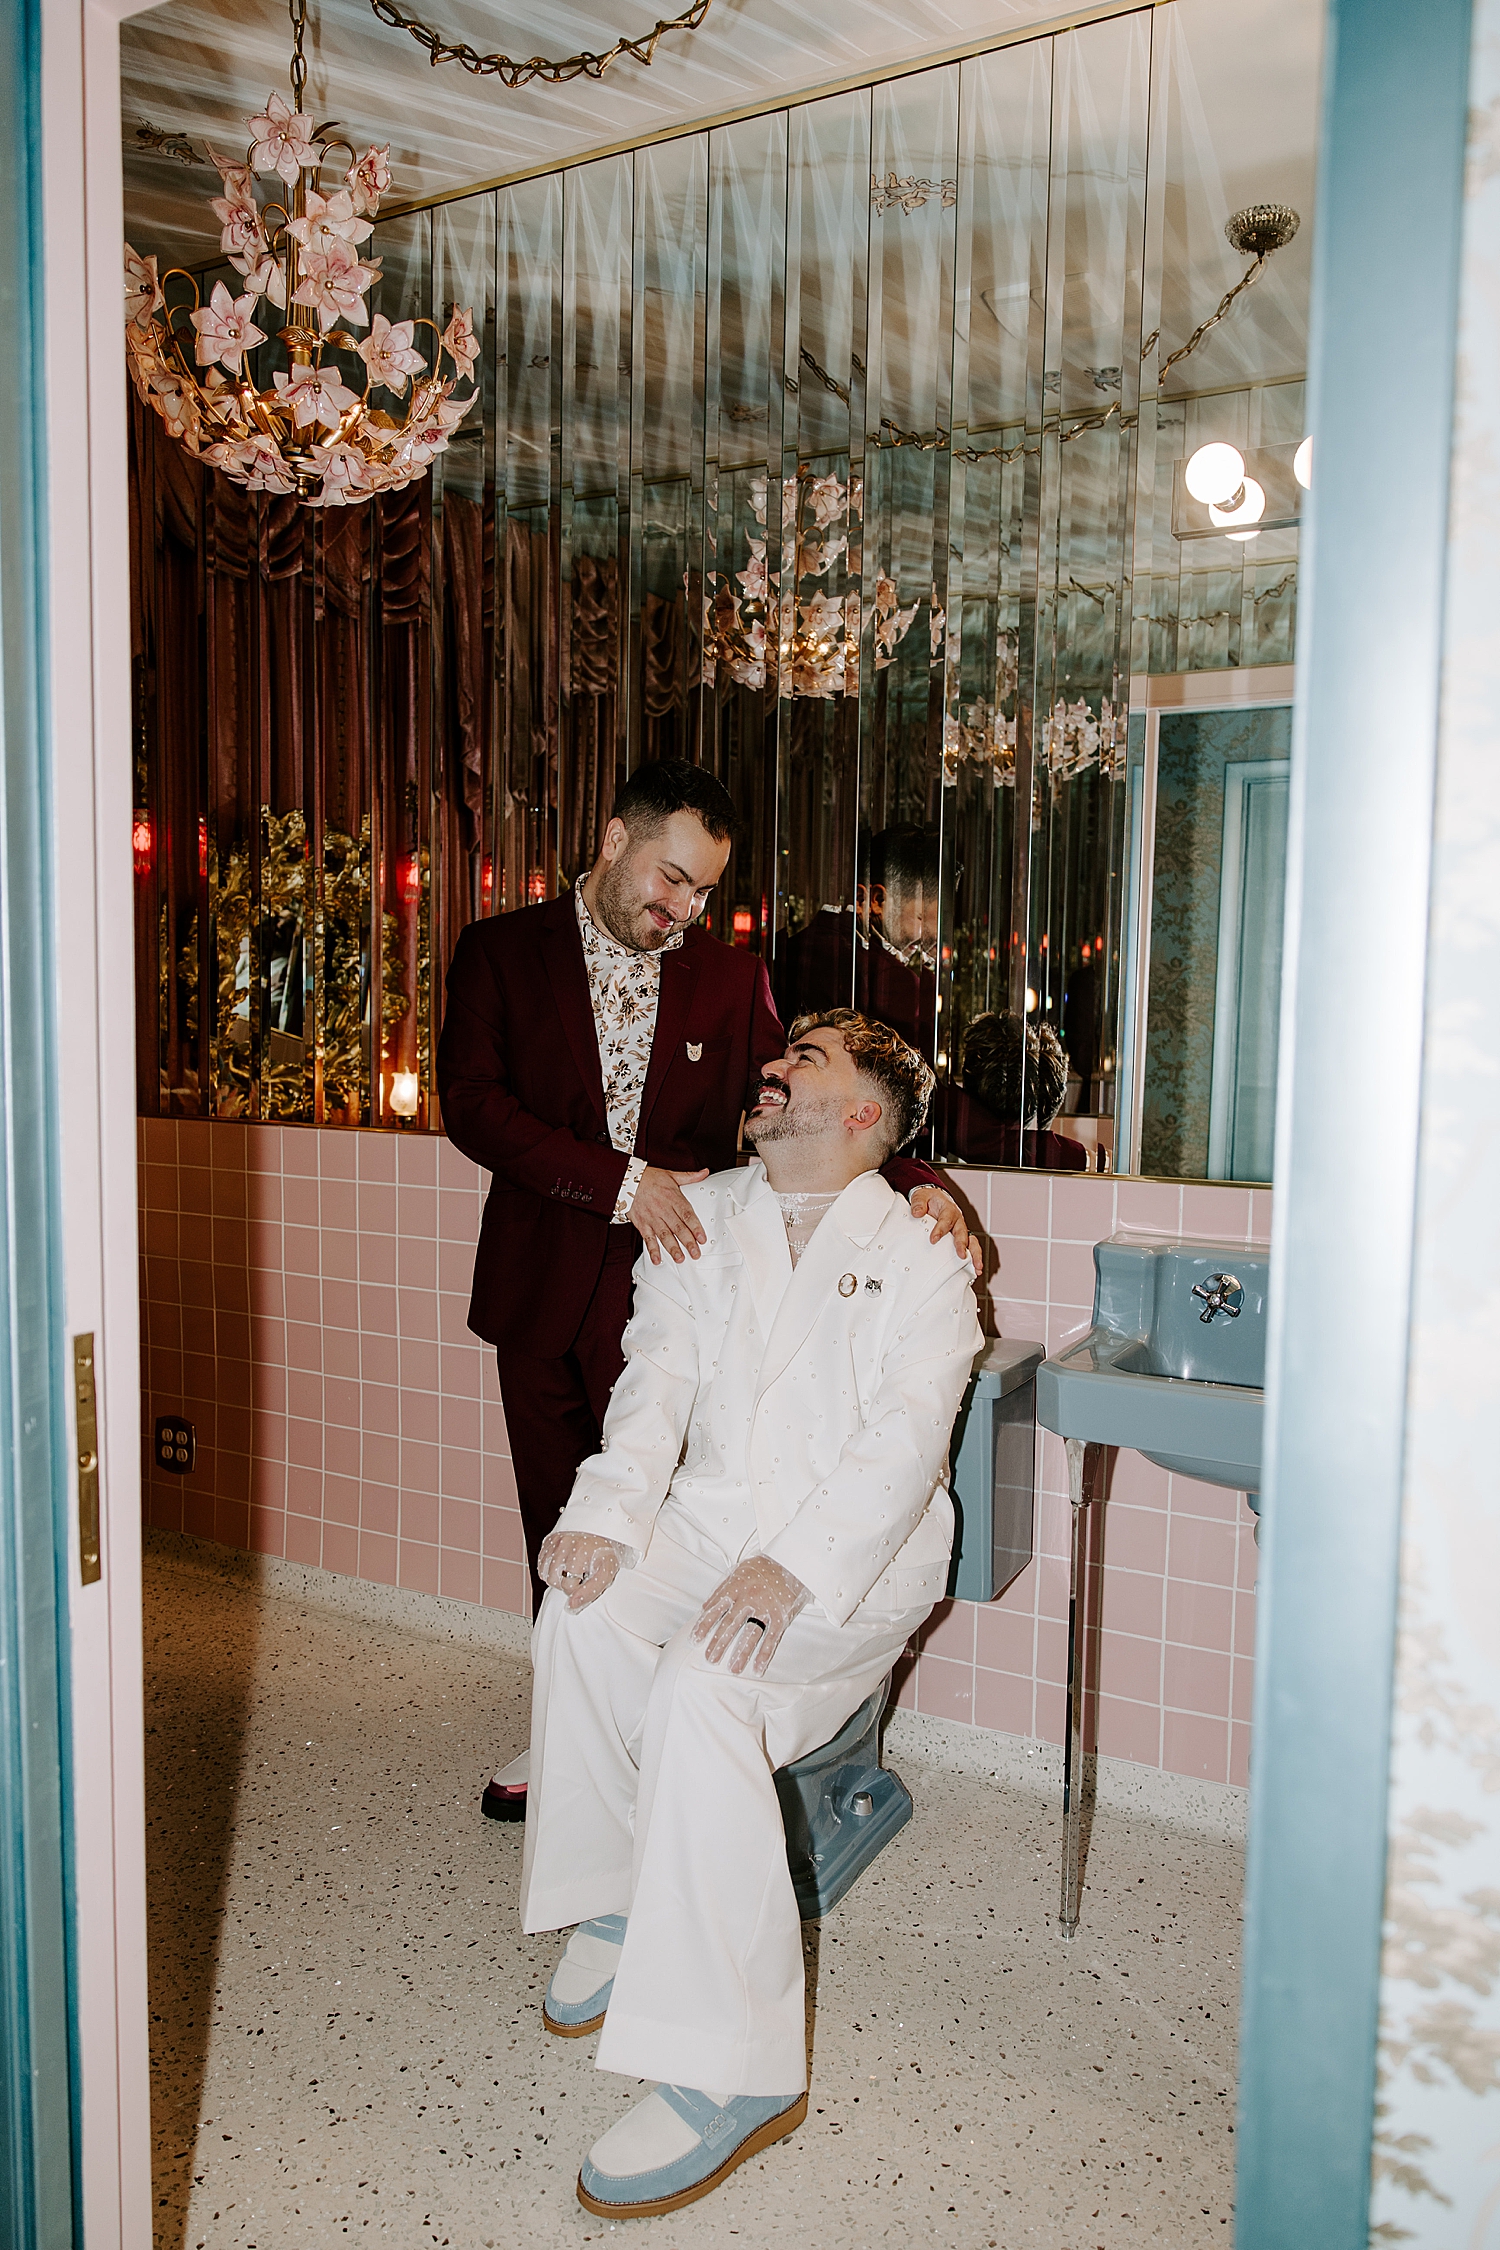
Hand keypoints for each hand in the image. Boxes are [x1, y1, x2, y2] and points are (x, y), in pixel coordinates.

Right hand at [537, 1529, 632, 1610]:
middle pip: (553, 1580)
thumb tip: (571, 1605)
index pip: (567, 1587)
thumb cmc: (604, 1553)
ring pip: (544, 1573)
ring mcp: (554, 1541)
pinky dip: (550, 1568)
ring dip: (557, 1577)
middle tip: (579, 1574)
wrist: (603, 1531)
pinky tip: (563, 1564)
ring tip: (571, 1569)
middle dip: (565, 1583)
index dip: (578, 1589)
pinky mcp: (549, 1540)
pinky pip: (541, 1563)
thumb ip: (590, 1591)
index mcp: (579, 1551)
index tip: (586, 1579)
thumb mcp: (606, 1573)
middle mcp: (564, 1543)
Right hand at [629, 1165, 709, 1264]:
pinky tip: (657, 1259)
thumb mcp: (671, 1175)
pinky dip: (652, 1250)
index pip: (687, 1215)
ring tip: (680, 1258)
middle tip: (695, 1253)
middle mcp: (663, 1209)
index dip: (695, 1227)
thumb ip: (689, 1177)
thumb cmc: (649, 1178)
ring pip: (664, 1235)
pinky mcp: (642, 1224)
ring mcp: (652, 1218)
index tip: (702, 1238)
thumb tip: (704, 1173)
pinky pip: (648, 1238)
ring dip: (672, 1248)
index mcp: (673, 1198)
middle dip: (688, 1242)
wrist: (627, 1180)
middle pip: (678, 1228)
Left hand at [691, 1555, 809, 1676]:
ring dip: (742, 1653)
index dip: (705, 1625)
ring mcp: (766, 1608)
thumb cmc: (761, 1568)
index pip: (716, 1609)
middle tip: (711, 1659)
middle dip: (719, 1643)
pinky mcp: (781, 1617)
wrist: (791, 1562)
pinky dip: (765, 1655)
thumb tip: (705, 1607)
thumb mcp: (738, 1573)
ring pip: (751, 1634)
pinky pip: (772, 1639)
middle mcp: (750, 1598)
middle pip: (731, 1624)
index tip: (695, 1640)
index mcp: (736, 1587)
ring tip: (733, 1668)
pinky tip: (758, 1668)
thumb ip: (721, 1590)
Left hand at [909, 1184, 983, 1278]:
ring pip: (972, 1242)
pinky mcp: (960, 1239)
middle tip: (962, 1255)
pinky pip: (970, 1248)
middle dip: (963, 1245)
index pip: (946, 1220)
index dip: (940, 1229)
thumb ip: (919, 1203)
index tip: (933, 1239)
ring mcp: (960, 1231)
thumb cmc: (929, 1199)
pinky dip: (973, 1259)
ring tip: (977, 1267)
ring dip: (975, 1255)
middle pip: (963, 1233)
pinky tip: (975, 1270)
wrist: (933, 1199)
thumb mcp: (921, 1196)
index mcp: (949, 1210)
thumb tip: (917, 1213)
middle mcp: (958, 1221)